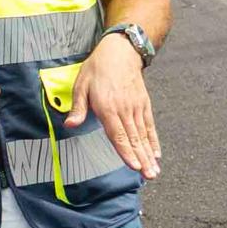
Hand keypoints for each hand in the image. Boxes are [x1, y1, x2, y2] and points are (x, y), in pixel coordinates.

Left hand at [78, 36, 162, 178]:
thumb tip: (70, 125)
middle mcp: (125, 110)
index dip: (126, 152)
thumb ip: (78, 107)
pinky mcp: (144, 104)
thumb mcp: (81, 85)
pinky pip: (150, 126)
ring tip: (154, 172)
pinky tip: (156, 155)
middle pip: (134, 139)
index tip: (133, 166)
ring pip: (143, 136)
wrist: (120, 51)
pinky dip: (153, 141)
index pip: (118, 134)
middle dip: (142, 160)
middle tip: (149, 176)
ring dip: (149, 155)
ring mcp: (136, 107)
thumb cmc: (97, 69)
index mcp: (107, 107)